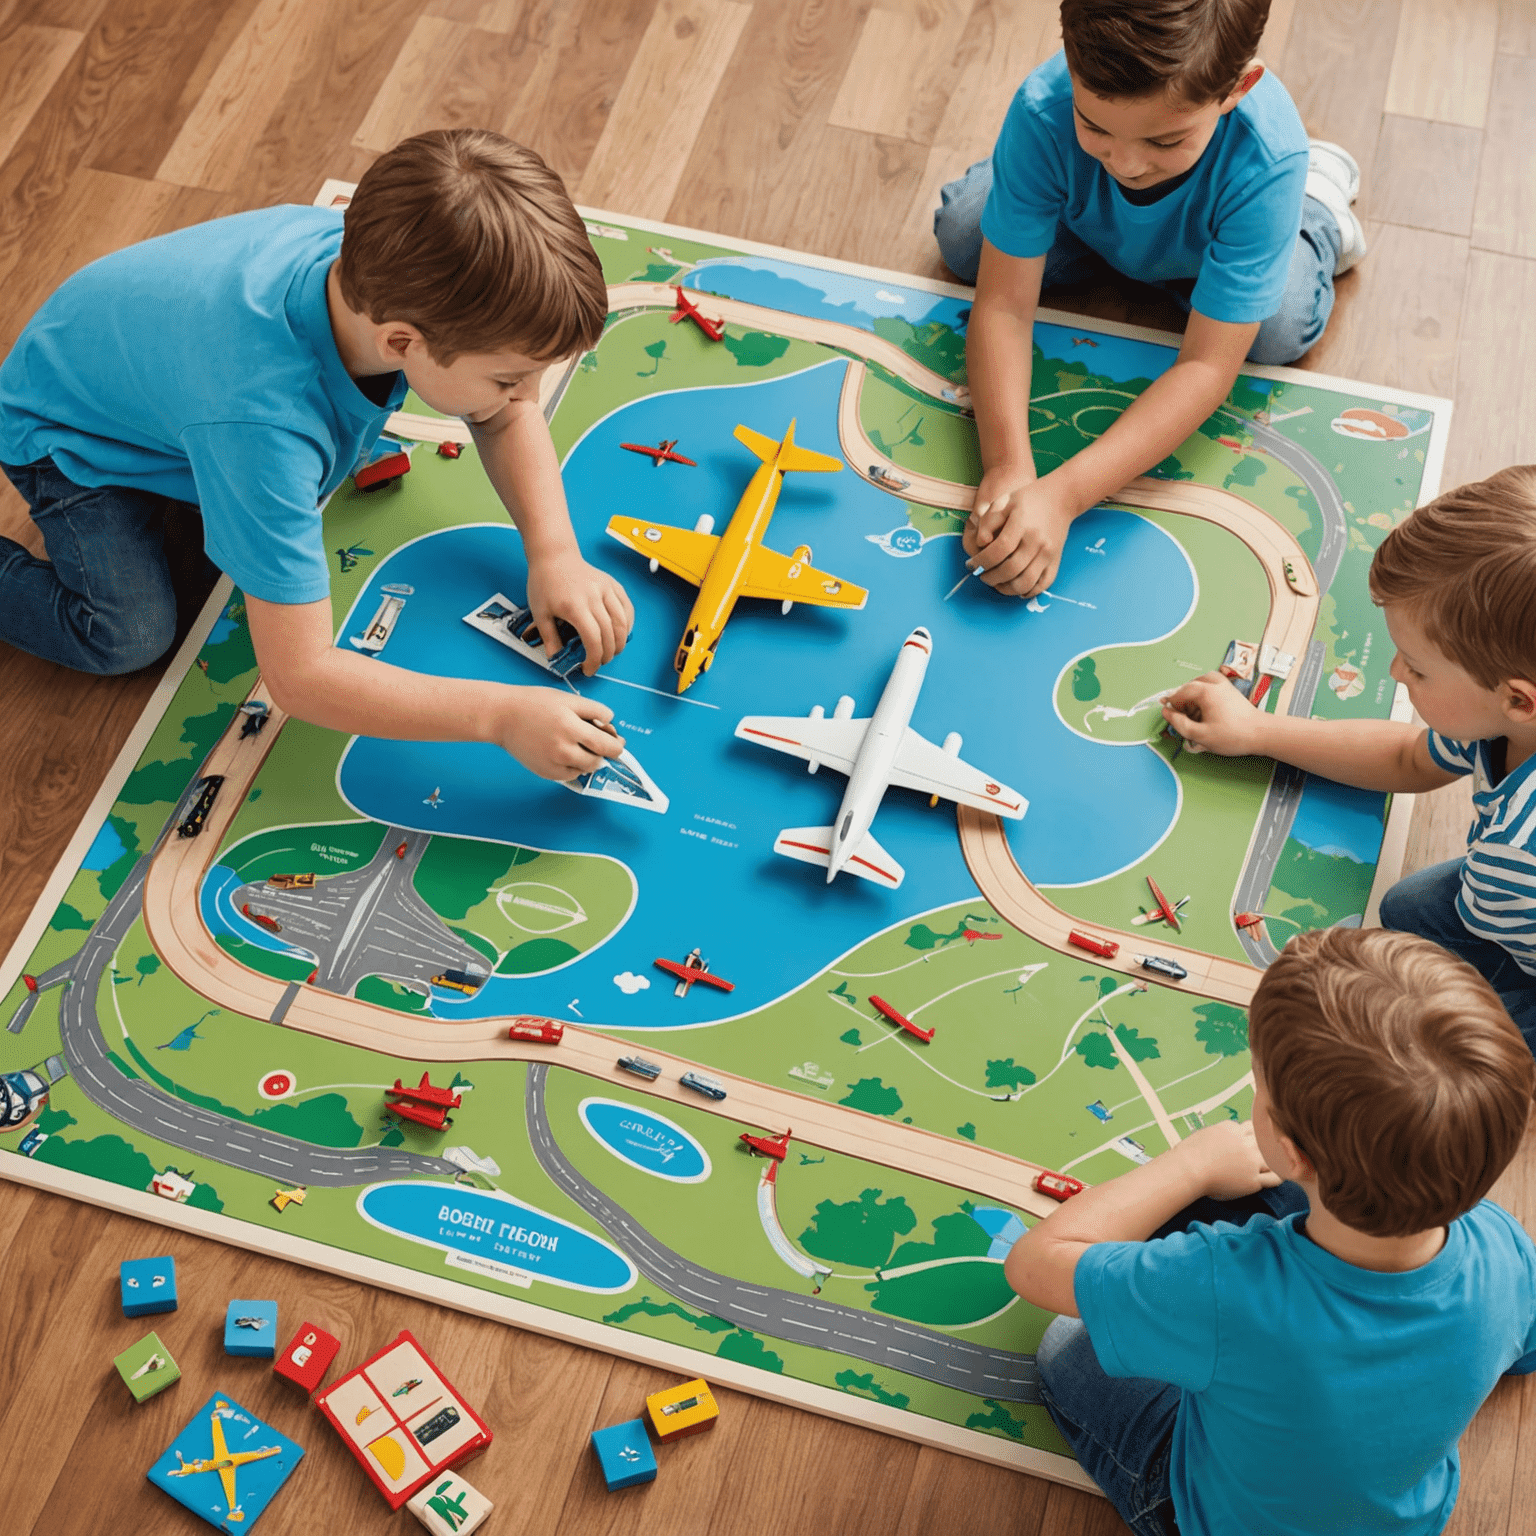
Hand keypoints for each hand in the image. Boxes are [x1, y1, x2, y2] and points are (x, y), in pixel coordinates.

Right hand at [494, 687, 623, 780]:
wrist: (502, 717)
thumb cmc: (534, 704)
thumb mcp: (568, 699)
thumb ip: (594, 711)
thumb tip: (611, 723)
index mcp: (571, 728)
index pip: (607, 745)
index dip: (616, 744)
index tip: (618, 741)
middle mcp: (564, 750)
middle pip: (599, 760)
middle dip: (604, 752)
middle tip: (599, 740)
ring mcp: (554, 764)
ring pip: (587, 769)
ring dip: (590, 759)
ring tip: (580, 744)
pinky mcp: (547, 773)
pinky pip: (571, 775)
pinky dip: (575, 766)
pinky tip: (566, 752)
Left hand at [525, 551, 633, 675]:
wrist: (554, 555)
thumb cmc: (545, 582)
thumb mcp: (539, 612)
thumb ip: (549, 637)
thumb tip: (556, 658)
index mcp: (575, 606)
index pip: (593, 639)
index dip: (594, 659)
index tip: (588, 669)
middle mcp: (594, 597)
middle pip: (610, 634)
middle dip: (607, 654)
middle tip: (599, 662)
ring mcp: (606, 589)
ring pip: (623, 622)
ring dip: (620, 642)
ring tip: (612, 651)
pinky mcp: (612, 585)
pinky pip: (627, 608)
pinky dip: (627, 624)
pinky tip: (621, 633)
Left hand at [964, 470, 1074, 597]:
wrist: (1061, 498)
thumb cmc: (1027, 499)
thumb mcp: (1004, 502)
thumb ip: (988, 521)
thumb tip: (980, 544)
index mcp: (1022, 524)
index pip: (998, 550)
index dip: (981, 562)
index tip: (971, 564)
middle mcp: (1037, 541)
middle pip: (1010, 569)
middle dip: (990, 577)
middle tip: (981, 575)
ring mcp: (1048, 553)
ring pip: (1026, 582)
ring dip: (1007, 589)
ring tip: (996, 583)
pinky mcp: (1056, 560)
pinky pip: (1043, 584)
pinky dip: (1029, 591)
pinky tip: (1016, 589)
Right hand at [1161, 672, 1267, 755]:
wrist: (1262, 734)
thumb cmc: (1233, 735)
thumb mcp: (1200, 735)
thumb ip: (1179, 723)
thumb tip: (1166, 713)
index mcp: (1205, 691)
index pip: (1180, 693)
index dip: (1172, 705)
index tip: (1171, 718)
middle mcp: (1214, 683)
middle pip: (1190, 685)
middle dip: (1183, 700)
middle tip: (1183, 718)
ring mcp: (1225, 685)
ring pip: (1201, 682)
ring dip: (1193, 694)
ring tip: (1194, 713)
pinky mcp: (1231, 691)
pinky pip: (1212, 685)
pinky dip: (1204, 693)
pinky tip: (1206, 709)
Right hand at [1168, 1119, 1278, 1201]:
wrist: (1188, 1168)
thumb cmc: (1188, 1153)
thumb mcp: (1204, 1134)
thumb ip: (1218, 1133)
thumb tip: (1222, 1137)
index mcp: (1231, 1128)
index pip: (1249, 1127)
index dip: (1251, 1135)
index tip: (1251, 1141)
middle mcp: (1244, 1143)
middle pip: (1264, 1140)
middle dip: (1266, 1144)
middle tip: (1270, 1150)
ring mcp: (1251, 1161)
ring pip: (1272, 1157)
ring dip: (1274, 1160)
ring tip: (1279, 1164)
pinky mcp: (1253, 1180)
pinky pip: (1273, 1178)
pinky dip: (1278, 1177)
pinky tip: (1280, 1177)